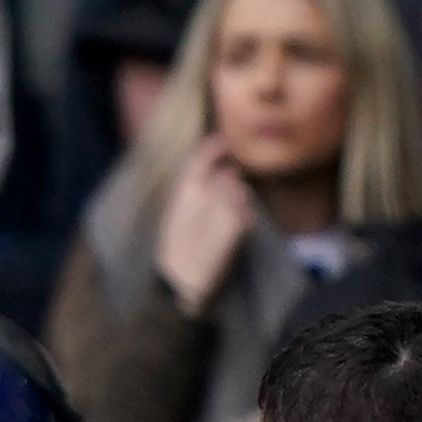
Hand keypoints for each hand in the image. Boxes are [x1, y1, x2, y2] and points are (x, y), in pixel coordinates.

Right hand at [149, 140, 257, 307]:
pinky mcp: (239, 224)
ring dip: (238, 203)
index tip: (225, 142)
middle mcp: (207, 192)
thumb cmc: (173, 249)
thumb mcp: (175, 214)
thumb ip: (192, 191)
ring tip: (222, 223)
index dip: (216, 146)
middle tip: (220, 205)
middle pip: (229, 176)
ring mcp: (226, 206)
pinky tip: (230, 235)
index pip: (205, 155)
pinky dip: (243, 221)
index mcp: (185, 189)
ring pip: (241, 193)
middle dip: (228, 185)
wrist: (181, 278)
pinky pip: (248, 213)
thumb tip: (214, 176)